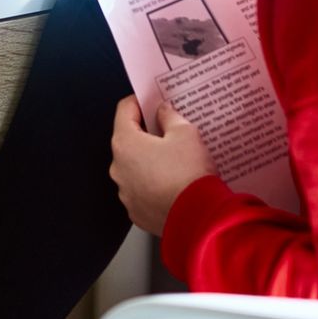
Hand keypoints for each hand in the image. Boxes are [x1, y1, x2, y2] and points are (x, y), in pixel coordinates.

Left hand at [109, 95, 216, 234]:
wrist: (199, 218)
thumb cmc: (190, 175)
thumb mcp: (186, 133)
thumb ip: (170, 117)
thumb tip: (164, 112)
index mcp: (126, 143)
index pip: (124, 110)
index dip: (138, 101)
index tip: (149, 100)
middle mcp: (119, 168)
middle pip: (129, 140)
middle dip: (147, 133)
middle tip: (168, 130)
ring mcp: (126, 192)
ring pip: (135, 167)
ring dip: (150, 161)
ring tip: (175, 159)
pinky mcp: (136, 211)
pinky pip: (142, 190)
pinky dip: (154, 184)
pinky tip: (174, 182)